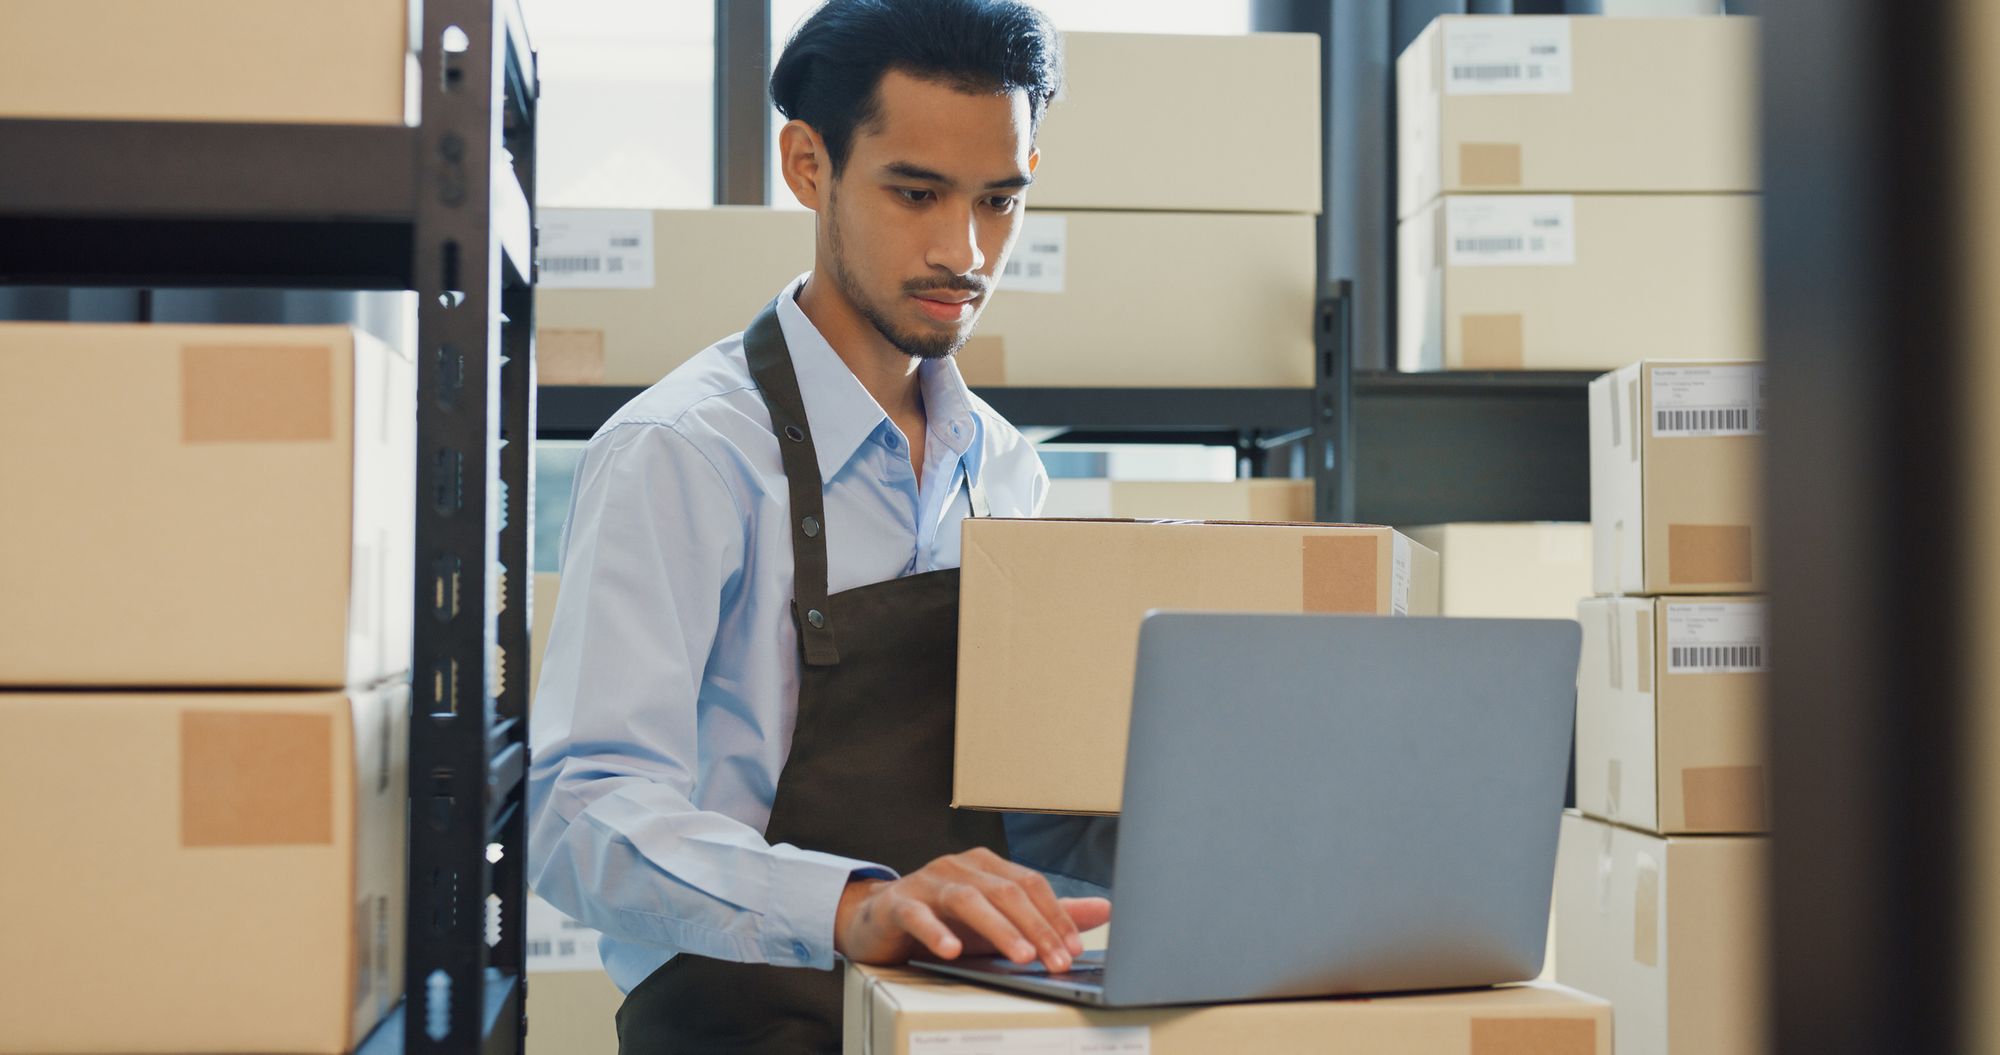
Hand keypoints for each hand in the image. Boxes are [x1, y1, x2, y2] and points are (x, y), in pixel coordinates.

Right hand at [833, 847, 1111, 972]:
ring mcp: (928, 881)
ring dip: (999, 929)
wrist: (878, 920)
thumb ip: (1048, 915)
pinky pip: (918, 915)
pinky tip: (951, 950)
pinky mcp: (898, 903)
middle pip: (1006, 892)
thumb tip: (1103, 910)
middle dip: (1037, 928)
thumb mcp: (999, 920)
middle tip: (1056, 960)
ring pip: (969, 899)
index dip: (1056, 916)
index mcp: (987, 865)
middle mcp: (960, 866)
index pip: (1031, 885)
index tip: (1074, 949)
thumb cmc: (944, 920)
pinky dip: (936, 932)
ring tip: (1020, 956)